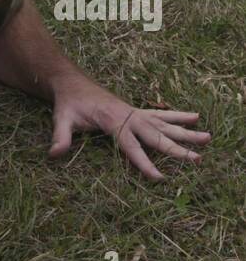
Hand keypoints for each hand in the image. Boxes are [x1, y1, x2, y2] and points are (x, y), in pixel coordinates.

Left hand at [48, 82, 210, 179]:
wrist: (71, 82)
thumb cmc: (68, 103)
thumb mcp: (61, 119)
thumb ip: (60, 137)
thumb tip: (54, 154)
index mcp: (112, 119)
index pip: (130, 145)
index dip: (143, 162)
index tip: (159, 178)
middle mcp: (128, 115)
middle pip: (156, 135)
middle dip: (176, 149)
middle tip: (197, 159)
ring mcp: (134, 112)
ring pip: (164, 123)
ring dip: (185, 130)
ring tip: (207, 137)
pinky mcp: (136, 111)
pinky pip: (161, 114)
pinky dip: (178, 116)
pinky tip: (195, 117)